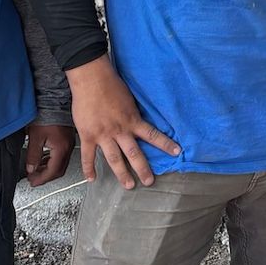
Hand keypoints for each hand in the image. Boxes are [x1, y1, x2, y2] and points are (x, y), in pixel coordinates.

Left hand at [22, 121, 75, 186]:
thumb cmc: (46, 115)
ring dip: (48, 169)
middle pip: (59, 170)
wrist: (53, 100)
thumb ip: (33, 155)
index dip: (42, 179)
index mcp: (61, 148)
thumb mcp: (35, 137)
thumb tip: (31, 168)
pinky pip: (61, 155)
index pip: (53, 171)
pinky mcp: (67, 138)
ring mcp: (69, 142)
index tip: (33, 182)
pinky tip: (44, 159)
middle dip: (45, 176)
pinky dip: (52, 161)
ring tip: (36, 170)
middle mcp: (68, 147)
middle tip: (34, 179)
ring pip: (61, 163)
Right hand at [66, 56, 180, 188]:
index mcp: (132, 120)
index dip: (166, 144)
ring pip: (114, 159)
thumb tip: (139, 121)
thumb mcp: (130, 99)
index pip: (153, 135)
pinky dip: (89, 168)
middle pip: (134, 154)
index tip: (177, 152)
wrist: (92, 78)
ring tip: (128, 185)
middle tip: (149, 181)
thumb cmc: (112, 84)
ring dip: (121, 174)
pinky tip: (92, 179)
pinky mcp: (88, 135)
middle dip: (142, 169)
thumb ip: (133, 113)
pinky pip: (88, 155)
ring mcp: (103, 135)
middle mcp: (120, 130)